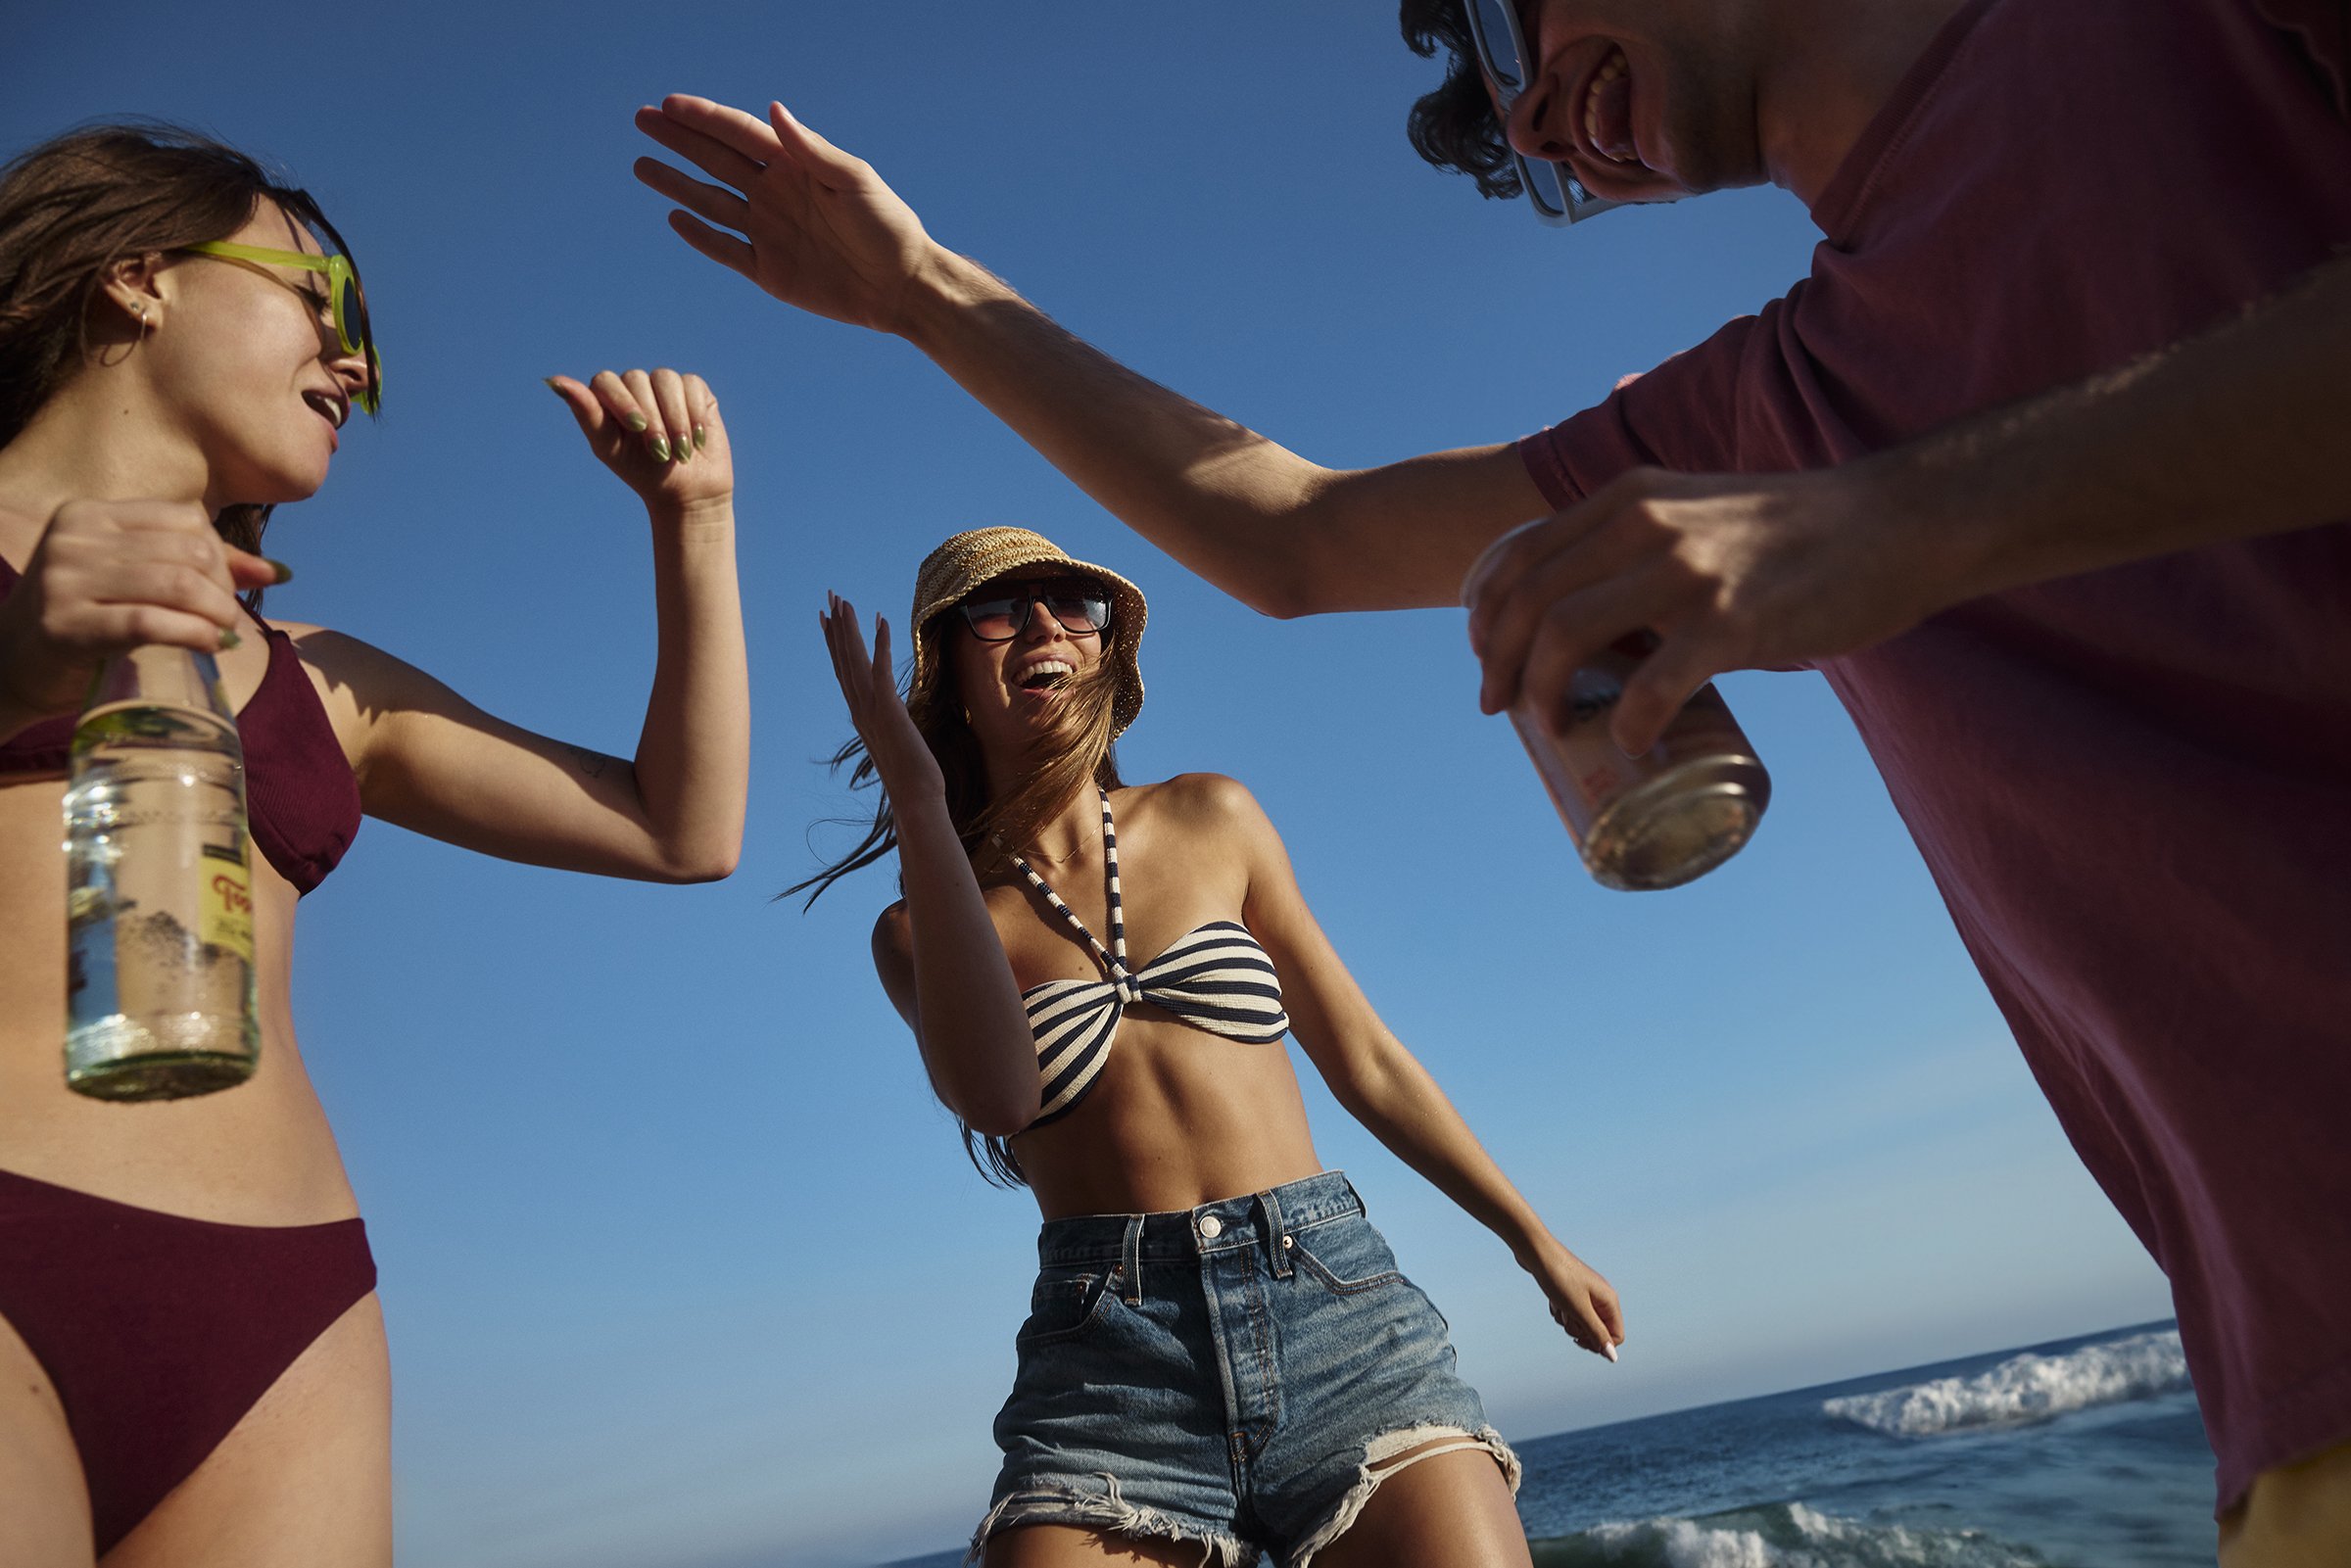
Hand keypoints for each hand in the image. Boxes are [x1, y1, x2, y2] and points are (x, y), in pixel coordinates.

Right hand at [0, 499, 281, 719]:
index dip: (220, 555)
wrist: (14, 664)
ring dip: (217, 613)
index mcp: (89, 514)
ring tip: (223, 634)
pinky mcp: (67, 625)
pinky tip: (209, 646)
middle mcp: (74, 538)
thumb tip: (281, 572)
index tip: (222, 589)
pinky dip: (194, 634)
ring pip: (177, 584)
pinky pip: (150, 622)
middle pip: (188, 551)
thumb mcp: (133, 579)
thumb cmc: (86, 618)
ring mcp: (65, 580)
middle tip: (226, 619)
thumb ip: (202, 568)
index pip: (185, 518)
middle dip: (223, 588)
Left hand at [547, 367, 733, 516]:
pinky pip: (692, 385)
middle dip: (651, 418)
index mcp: (609, 398)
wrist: (686, 492)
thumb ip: (586, 413)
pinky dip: (694, 414)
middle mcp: (636, 386)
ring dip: (675, 419)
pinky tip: (696, 440)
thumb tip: (552, 380)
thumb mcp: (609, 447)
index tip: (636, 429)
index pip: (607, 381)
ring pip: (666, 380)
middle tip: (659, 452)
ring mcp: (665, 386)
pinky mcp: (695, 390)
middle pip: (638, 379)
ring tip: (681, 451)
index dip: (621, 401)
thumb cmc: (642, 472)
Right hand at [633, 94, 939, 336]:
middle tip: (642, 119)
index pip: (740, 134)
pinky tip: (674, 218)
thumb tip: (774, 109)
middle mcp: (775, 194)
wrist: (902, 286)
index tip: (670, 104)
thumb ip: (812, 149)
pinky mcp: (768, 270)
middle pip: (716, 161)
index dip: (705, 118)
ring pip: (711, 202)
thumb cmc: (887, 226)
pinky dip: (700, 235)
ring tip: (641, 165)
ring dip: (676, 184)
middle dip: (679, 140)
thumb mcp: (855, 181)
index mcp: (795, 166)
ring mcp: (768, 231)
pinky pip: (725, 249)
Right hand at [820, 593, 944, 805]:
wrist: (915, 800)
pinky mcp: (890, 711)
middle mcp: (860, 709)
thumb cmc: (912, 778)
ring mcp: (872, 710)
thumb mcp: (896, 743)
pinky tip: (881, 621)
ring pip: (855, 661)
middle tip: (830, 597)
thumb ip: (889, 726)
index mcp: (861, 714)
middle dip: (837, 626)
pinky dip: (880, 645)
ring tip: (844, 601)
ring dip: (850, 629)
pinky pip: (881, 671)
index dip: (834, 642)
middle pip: (844, 660)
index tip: (827, 618)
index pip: (843, 671)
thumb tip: (890, 719)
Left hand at [1463, 458, 1956, 754]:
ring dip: (1542, 693)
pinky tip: (1629, 743)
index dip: (1485, 613)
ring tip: (1551, 727)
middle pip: (1528, 601)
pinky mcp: (1734, 620)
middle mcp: (1644, 524)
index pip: (1519, 555)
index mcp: (1628, 498)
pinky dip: (1628, 722)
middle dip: (1497, 663)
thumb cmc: (1800, 530)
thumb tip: (1610, 630)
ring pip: (1567, 636)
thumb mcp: (1700, 512)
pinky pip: (1654, 684)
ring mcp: (1687, 571)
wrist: (1899, 521)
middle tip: (1499, 709)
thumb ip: (1648, 549)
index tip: (1484, 657)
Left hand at [1519, 1236, 1625, 1361]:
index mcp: (1609, 1300)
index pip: (1615, 1336)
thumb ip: (1596, 1333)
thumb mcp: (1578, 1310)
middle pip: (1597, 1331)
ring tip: (1559, 1305)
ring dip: (1567, 1321)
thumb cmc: (1559, 1278)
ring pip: (1581, 1323)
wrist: (1536, 1252)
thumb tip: (1613, 1357)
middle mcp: (1601, 1297)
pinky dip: (1560, 1311)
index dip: (1598, 1343)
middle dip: (1580, 1330)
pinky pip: (1569, 1313)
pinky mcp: (1571, 1292)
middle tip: (1567, 1318)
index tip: (1578, 1339)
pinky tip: (1553, 1300)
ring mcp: (1586, 1294)